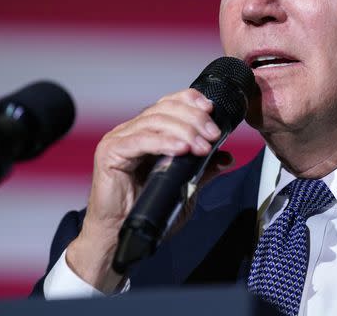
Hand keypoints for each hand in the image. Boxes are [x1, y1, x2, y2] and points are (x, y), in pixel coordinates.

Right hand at [65, 88, 231, 291]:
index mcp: (146, 132)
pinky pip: (140, 141)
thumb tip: (226, 157)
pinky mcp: (110, 153)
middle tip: (212, 134)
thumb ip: (202, 169)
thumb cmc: (146, 210)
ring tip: (202, 146)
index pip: (169, 103)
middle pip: (164, 109)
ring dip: (184, 131)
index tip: (212, 109)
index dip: (190, 100)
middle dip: (194, 119)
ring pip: (155, 121)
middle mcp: (131, 130)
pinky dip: (163, 142)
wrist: (120, 235)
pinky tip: (181, 149)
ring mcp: (119, 139)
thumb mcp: (183, 186)